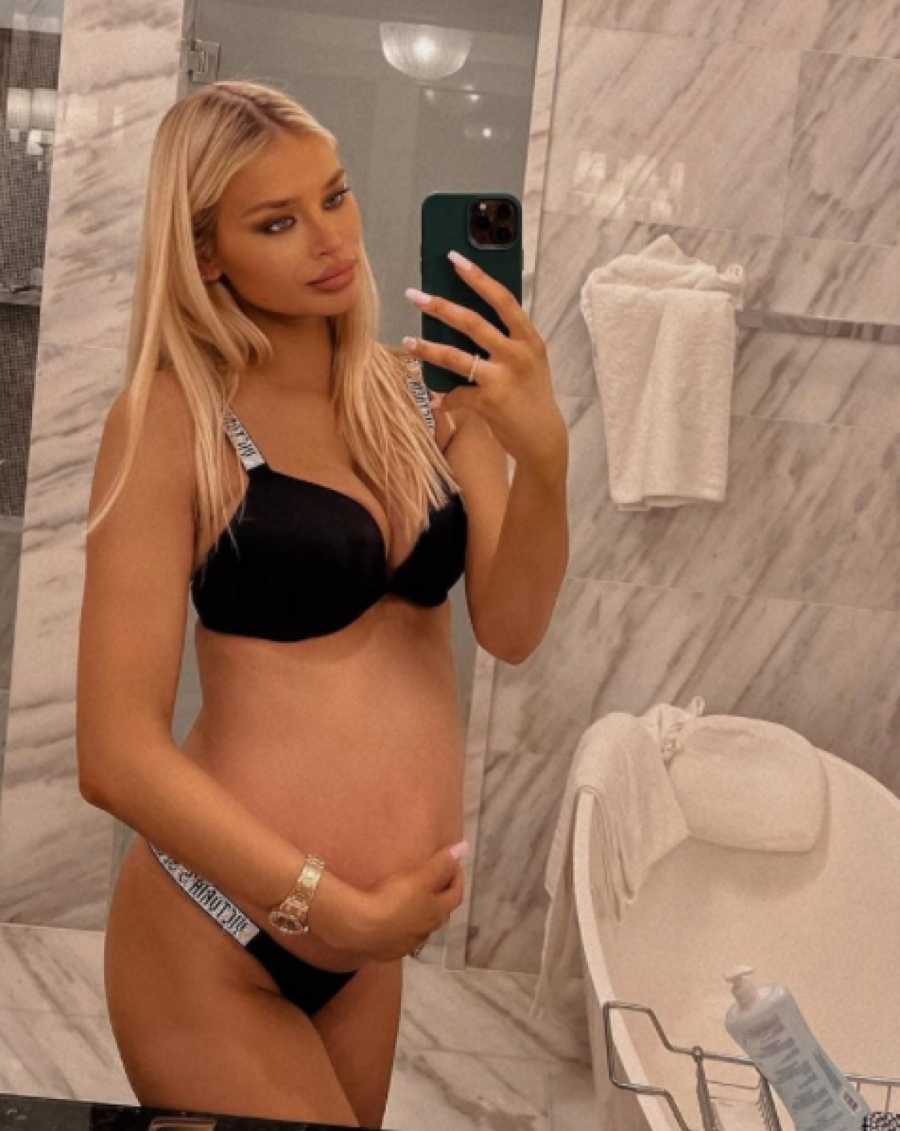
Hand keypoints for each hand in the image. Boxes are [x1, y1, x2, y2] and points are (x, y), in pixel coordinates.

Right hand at [310, 844, 464, 962]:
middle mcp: (427, 931)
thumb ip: (441, 864)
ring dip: (424, 916)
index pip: (456, 894)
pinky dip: (406, 929)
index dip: (457, 877)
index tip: (453, 863)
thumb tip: (464, 847)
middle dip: (442, 897)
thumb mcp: (419, 877)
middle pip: (441, 913)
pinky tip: (396, 925)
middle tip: (437, 882)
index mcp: (437, 912)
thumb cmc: (394, 899)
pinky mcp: (390, 951)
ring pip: (423, 928)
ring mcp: (409, 943)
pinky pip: (404, 939)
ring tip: (416, 903)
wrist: (361, 930)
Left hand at [403, 251, 567, 472]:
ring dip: (428, 348)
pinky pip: (456, 394)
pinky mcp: (489, 401)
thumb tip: (466, 316)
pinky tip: (434, 400)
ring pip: (456, 356)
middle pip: (471, 321)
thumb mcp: (528, 361)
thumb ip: (507, 340)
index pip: (502, 299)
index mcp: (529, 338)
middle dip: (439, 306)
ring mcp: (502, 377)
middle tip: (414, 295)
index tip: (455, 258)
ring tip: (408, 340)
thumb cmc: (531, 395)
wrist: (543, 438)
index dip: (478, 277)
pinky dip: (443, 397)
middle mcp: (517, 354)